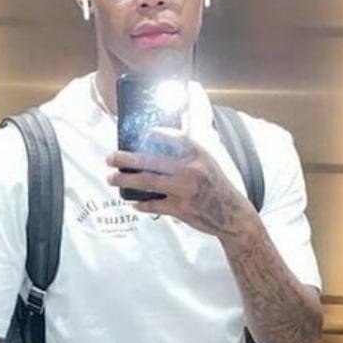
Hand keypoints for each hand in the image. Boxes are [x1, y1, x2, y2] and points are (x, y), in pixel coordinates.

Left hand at [106, 130, 253, 238]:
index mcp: (197, 153)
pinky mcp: (182, 209)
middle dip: (126, 159)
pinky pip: (155, 205)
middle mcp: (191, 169)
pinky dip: (141, 204)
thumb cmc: (216, 184)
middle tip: (110, 157)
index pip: (170, 137)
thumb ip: (187, 146)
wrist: (232, 214)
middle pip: (151, 161)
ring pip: (148, 182)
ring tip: (111, 178)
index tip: (135, 135)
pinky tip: (132, 202)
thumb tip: (165, 128)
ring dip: (125, 180)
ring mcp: (185, 190)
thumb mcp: (207, 159)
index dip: (149, 135)